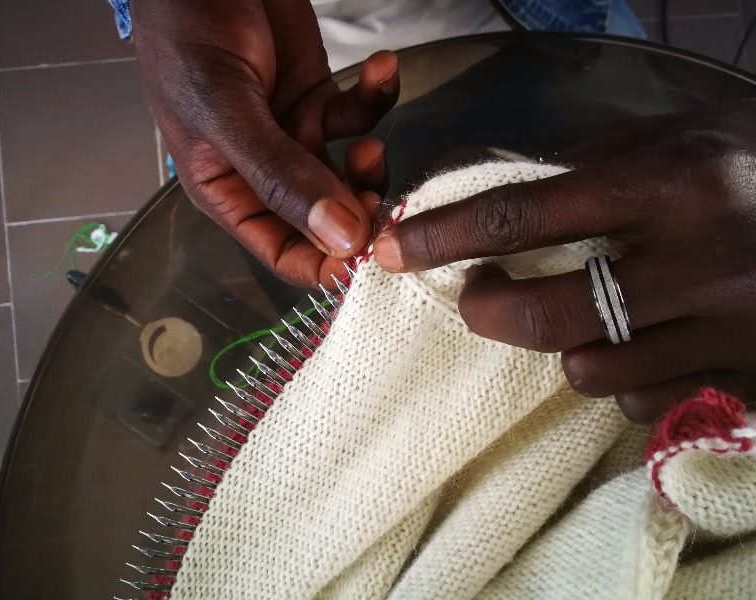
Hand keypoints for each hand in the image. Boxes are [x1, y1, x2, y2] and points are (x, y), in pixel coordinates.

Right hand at [130, 0, 398, 287]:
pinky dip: (375, 97)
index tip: (366, 255)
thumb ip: (282, 177)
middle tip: (373, 189)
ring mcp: (296, 138)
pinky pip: (358, 115)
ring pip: (350, 175)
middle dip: (356, 211)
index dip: (326, 263)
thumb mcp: (227, 114)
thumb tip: (341, 239)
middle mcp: (265, 175)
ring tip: (369, 142)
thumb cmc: (188, 38)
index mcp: (229, 192)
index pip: (284, 252)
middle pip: (325, 220)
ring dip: (370, 164)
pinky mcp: (320, 99)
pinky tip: (382, 70)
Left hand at [373, 99, 755, 421]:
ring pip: (593, 372)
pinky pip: (645, 402)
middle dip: (486, 311)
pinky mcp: (743, 375)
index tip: (392, 249)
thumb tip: (497, 191)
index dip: (444, 235)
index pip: (524, 213)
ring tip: (579, 315)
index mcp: (669, 184)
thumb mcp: (678, 137)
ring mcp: (726, 329)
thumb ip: (588, 164)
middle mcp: (697, 261)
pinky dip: (621, 380)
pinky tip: (636, 346)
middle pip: (548, 315)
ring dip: (562, 347)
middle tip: (474, 295)